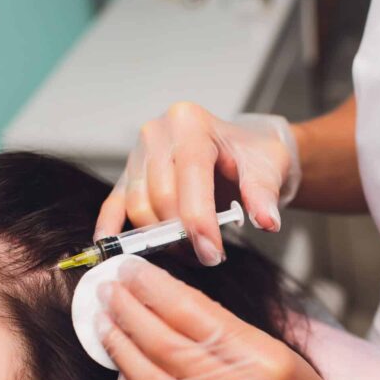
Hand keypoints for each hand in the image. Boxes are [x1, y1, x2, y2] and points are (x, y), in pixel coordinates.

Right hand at [95, 103, 301, 265]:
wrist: (238, 149)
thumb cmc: (250, 154)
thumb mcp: (266, 167)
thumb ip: (264, 193)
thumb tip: (266, 220)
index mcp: (191, 123)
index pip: (191, 176)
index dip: (200, 220)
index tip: (213, 253)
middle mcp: (158, 133)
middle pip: (161, 195)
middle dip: (183, 234)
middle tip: (209, 256)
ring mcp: (138, 154)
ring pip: (139, 206)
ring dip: (161, 238)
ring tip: (190, 251)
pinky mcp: (128, 176)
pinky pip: (115, 204)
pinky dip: (113, 227)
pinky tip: (113, 246)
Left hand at [96, 258, 379, 379]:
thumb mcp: (274, 352)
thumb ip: (222, 329)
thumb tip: (164, 300)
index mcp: (262, 360)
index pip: (193, 312)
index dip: (154, 287)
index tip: (131, 270)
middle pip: (164, 342)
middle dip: (128, 310)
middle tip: (107, 289)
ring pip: (148, 378)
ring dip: (119, 345)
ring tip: (104, 322)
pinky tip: (120, 370)